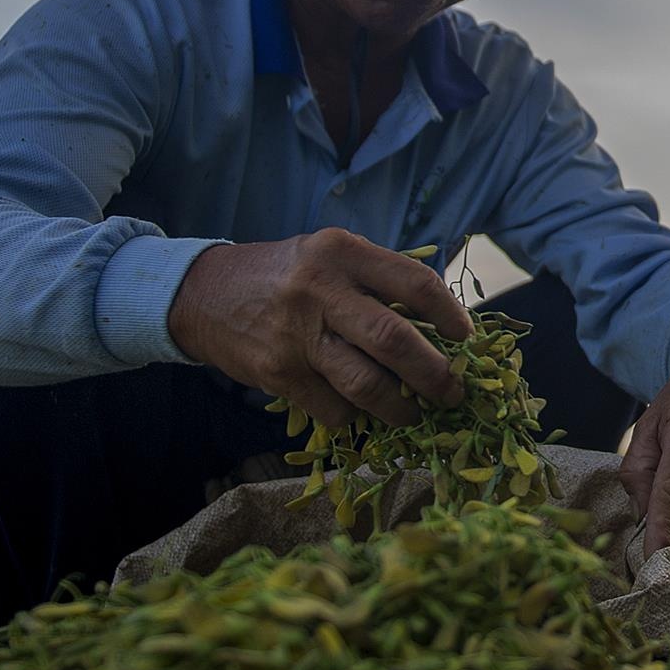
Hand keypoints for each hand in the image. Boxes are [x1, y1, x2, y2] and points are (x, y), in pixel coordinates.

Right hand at [166, 228, 471, 428]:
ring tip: (415, 413)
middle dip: (435, 374)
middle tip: (454, 392)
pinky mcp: (278, 374)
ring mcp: (296, 335)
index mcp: (342, 252)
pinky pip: (333, 409)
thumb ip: (379, 279)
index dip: (451, 315)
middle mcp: (320, 289)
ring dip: (400, 408)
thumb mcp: (331, 255)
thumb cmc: (287, 275)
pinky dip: (355, 417)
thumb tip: (443, 324)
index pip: (415, 284)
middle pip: (394, 340)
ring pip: (366, 384)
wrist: (203, 293)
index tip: (467, 340)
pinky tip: (361, 411)